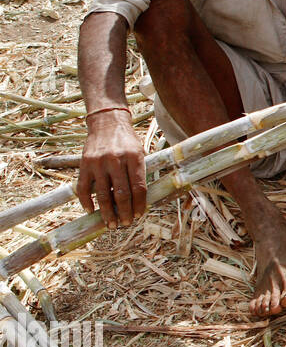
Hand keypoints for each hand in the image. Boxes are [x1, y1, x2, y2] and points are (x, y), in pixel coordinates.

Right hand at [76, 110, 146, 228]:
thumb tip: (141, 200)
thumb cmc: (127, 141)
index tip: (139, 215)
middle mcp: (116, 161)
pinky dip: (86, 202)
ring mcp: (98, 163)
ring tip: (111, 224)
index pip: (138, 187)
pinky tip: (91, 211)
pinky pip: (83, 188)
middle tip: (126, 224)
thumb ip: (140, 172)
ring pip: (102, 194)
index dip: (139, 204)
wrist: (107, 122)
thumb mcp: (140, 152)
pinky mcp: (84, 164)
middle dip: (124, 212)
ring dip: (107, 212)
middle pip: (121, 193)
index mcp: (134, 158)